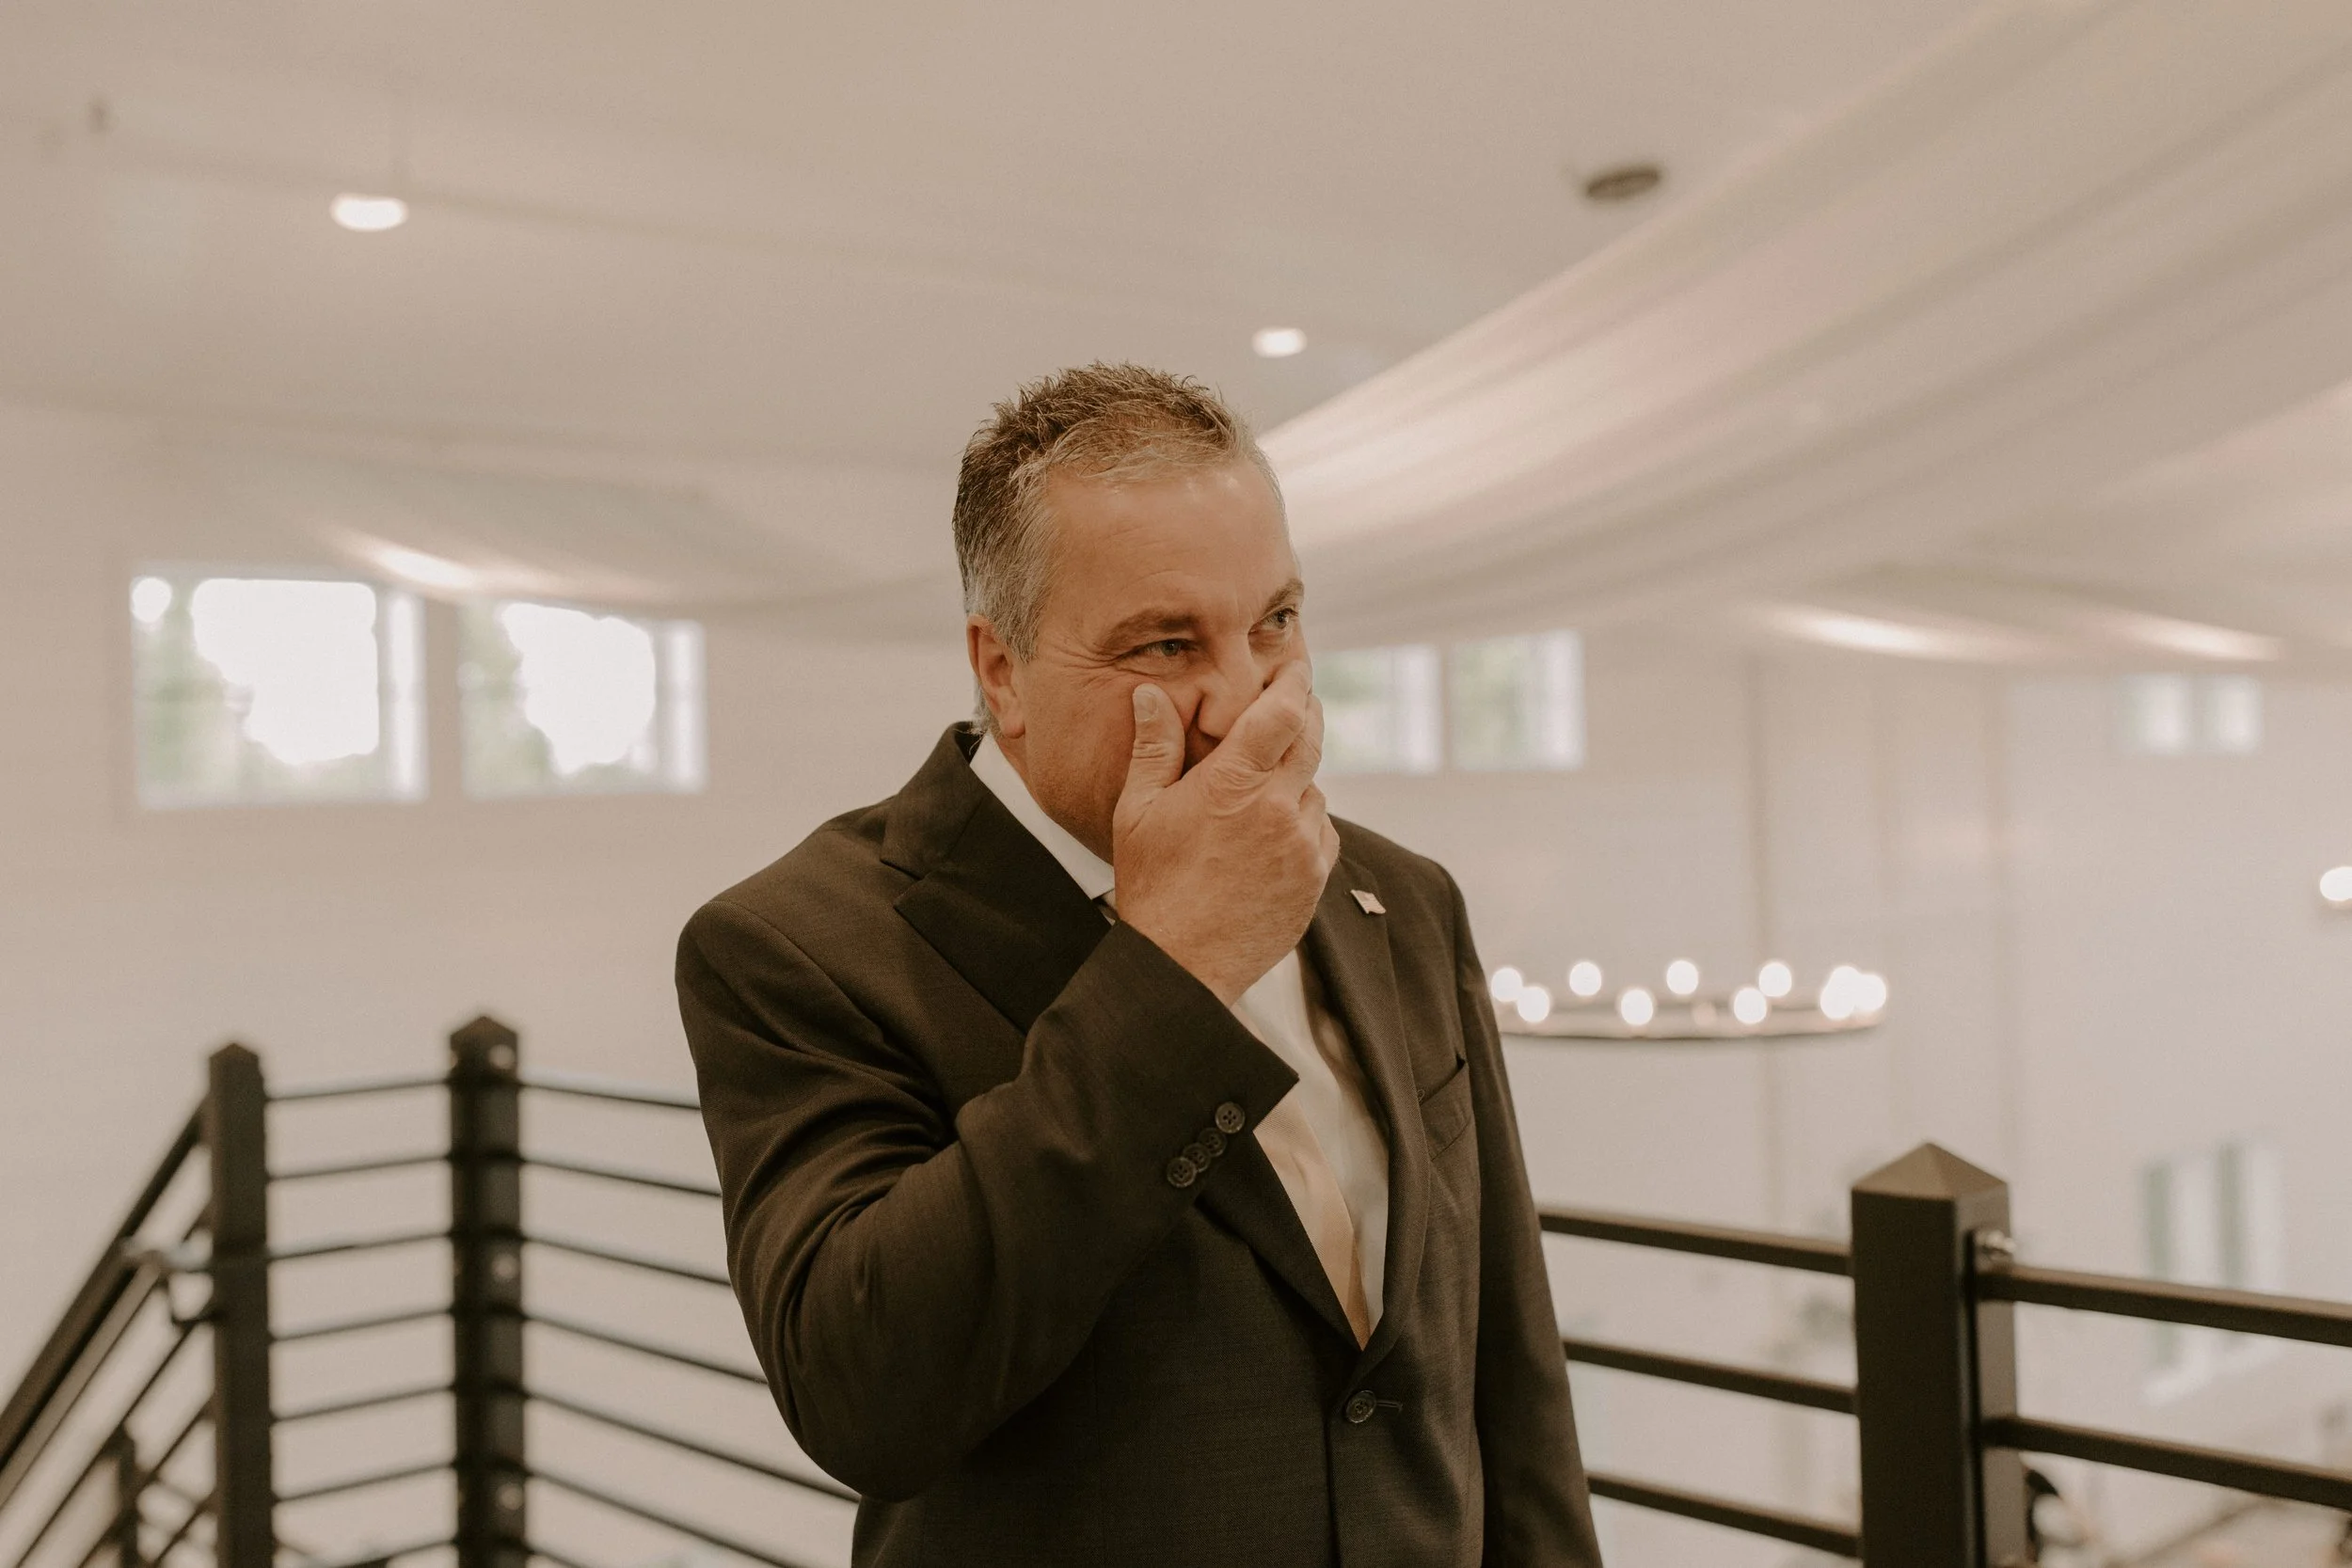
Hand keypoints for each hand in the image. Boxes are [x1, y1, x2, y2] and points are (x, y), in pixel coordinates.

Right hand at [1111, 661, 1341, 1004]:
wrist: (1182, 964)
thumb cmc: (1152, 886)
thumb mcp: (1139, 811)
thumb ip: (1153, 746)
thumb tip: (1151, 694)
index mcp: (1235, 784)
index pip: (1282, 711)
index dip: (1294, 682)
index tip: (1296, 667)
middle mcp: (1279, 808)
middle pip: (1311, 740)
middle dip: (1305, 715)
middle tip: (1294, 702)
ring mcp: (1303, 846)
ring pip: (1314, 789)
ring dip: (1296, 778)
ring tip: (1263, 787)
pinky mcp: (1315, 878)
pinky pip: (1322, 832)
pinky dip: (1304, 822)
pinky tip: (1272, 833)